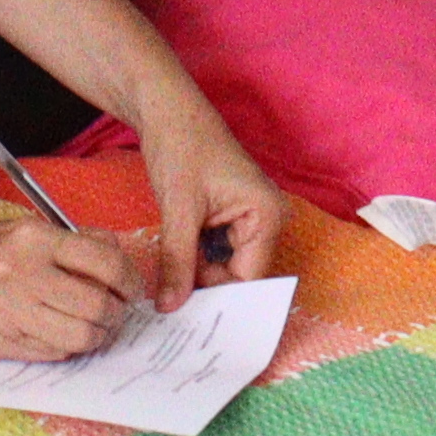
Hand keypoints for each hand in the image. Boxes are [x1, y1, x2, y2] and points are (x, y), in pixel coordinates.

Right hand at [0, 213, 148, 363]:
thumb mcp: (22, 229)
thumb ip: (73, 241)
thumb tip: (119, 258)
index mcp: (34, 239)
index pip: (106, 263)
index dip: (130, 281)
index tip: (131, 289)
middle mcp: (24, 274)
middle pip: (99, 306)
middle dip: (117, 315)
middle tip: (115, 313)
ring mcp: (12, 311)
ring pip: (82, 336)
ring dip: (97, 336)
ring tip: (92, 328)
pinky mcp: (2, 341)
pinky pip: (55, 353)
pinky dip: (68, 347)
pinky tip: (61, 334)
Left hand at [116, 98, 292, 309]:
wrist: (166, 110)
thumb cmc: (180, 145)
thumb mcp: (178, 209)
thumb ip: (176, 260)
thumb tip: (171, 307)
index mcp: (268, 215)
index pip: (249, 277)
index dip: (221, 301)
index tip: (190, 325)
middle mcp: (269, 219)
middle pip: (239, 274)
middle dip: (207, 291)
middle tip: (172, 314)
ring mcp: (251, 218)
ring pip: (225, 266)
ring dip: (198, 277)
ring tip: (168, 295)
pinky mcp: (231, 217)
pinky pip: (216, 252)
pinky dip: (195, 261)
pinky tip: (173, 273)